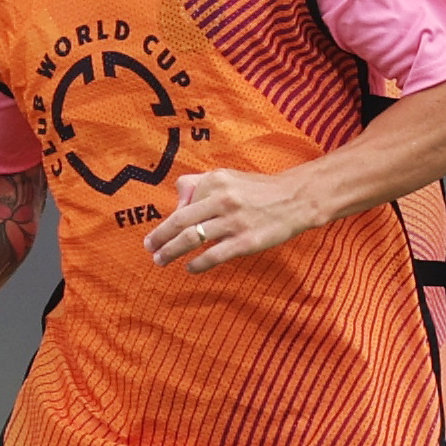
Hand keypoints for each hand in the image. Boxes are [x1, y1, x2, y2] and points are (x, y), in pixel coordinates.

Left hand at [143, 169, 317, 273]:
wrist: (295, 199)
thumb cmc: (257, 190)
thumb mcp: (227, 176)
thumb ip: (199, 184)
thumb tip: (177, 203)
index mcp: (215, 181)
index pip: (183, 204)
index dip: (167, 222)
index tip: (157, 234)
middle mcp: (222, 199)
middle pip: (181, 221)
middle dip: (160, 237)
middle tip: (149, 248)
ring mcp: (234, 221)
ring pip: (193, 238)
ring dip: (172, 251)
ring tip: (161, 260)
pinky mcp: (246, 241)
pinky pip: (214, 255)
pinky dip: (198, 264)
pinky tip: (190, 268)